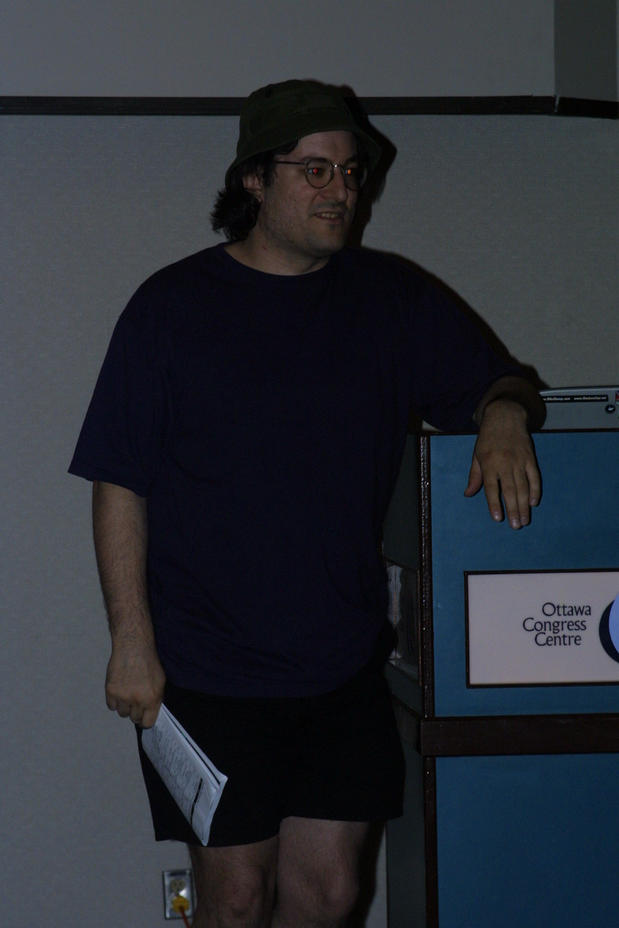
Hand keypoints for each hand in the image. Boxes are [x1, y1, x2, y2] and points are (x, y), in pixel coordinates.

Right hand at [105, 639, 165, 727]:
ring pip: (122, 713)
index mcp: (152, 699)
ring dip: (124, 706)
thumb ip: (156, 699)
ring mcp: (123, 696)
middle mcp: (137, 700)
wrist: (133, 648)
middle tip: (136, 701)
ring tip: (128, 693)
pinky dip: (114, 701)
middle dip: (135, 711)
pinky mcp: (111, 691)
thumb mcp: (160, 681)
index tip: (144, 717)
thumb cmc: (149, 662)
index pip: (147, 723)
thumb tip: (150, 712)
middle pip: (134, 718)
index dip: (145, 720)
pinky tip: (119, 690)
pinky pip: (111, 706)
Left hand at [464, 398, 540, 528]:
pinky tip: (534, 503)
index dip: (494, 503)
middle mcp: (504, 463)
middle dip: (513, 509)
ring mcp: (519, 461)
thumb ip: (474, 476)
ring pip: (523, 487)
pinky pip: (534, 477)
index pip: (491, 487)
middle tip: (516, 526)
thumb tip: (468, 494)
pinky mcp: (530, 458)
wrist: (505, 417)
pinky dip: (535, 490)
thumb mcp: (476, 456)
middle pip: (510, 490)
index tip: (498, 518)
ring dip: (524, 505)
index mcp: (489, 463)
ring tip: (524, 520)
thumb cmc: (487, 438)